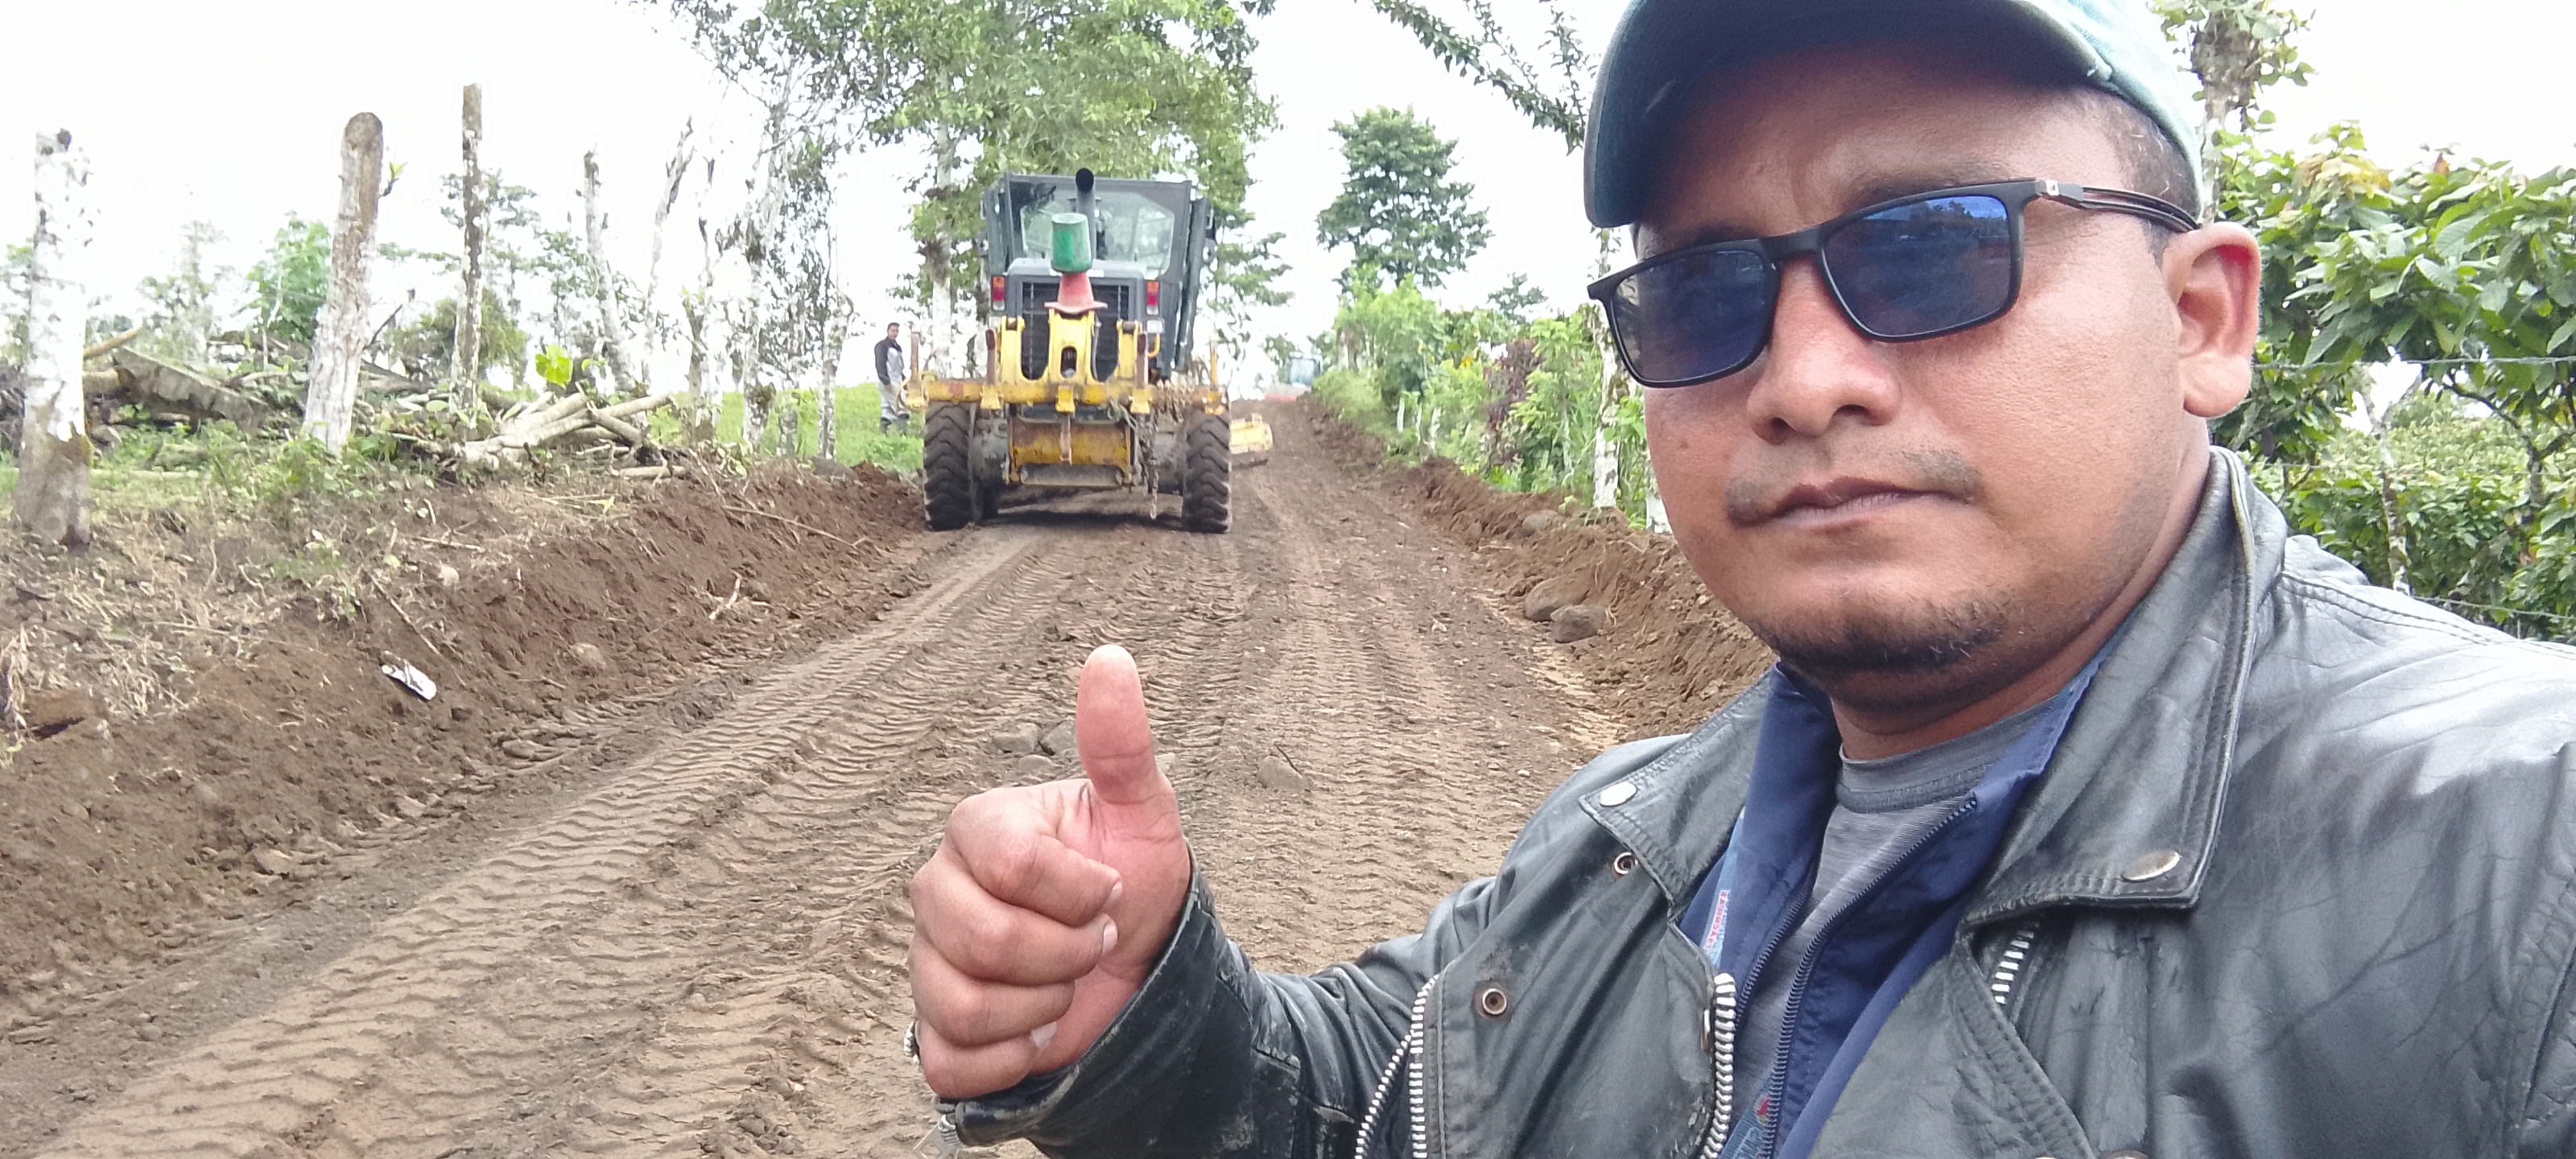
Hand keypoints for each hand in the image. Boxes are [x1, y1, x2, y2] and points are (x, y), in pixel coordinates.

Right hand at [908, 645, 1192, 1097]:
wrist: (1139, 972)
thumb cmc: (1134, 885)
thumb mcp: (1142, 816)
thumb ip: (1121, 744)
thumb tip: (1111, 658)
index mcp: (980, 829)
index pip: (1008, 863)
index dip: (1076, 893)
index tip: (1110, 892)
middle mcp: (938, 889)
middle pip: (980, 940)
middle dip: (1064, 954)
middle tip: (1095, 943)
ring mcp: (927, 961)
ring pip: (965, 1004)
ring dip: (1043, 1006)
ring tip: (1066, 984)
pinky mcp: (933, 1030)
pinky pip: (950, 1060)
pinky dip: (1011, 1058)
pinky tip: (1039, 1029)